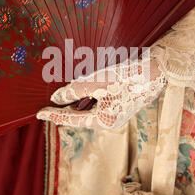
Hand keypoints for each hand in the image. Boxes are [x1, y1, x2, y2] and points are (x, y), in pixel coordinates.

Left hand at [36, 55, 166, 128]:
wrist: (155, 72)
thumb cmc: (126, 77)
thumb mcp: (96, 82)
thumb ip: (75, 91)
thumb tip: (57, 98)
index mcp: (103, 121)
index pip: (72, 119)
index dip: (54, 115)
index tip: (39, 113)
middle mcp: (109, 122)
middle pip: (80, 118)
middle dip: (64, 112)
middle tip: (48, 108)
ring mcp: (116, 116)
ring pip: (89, 113)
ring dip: (76, 106)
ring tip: (62, 101)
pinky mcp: (120, 107)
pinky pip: (97, 107)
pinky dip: (87, 102)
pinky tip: (82, 94)